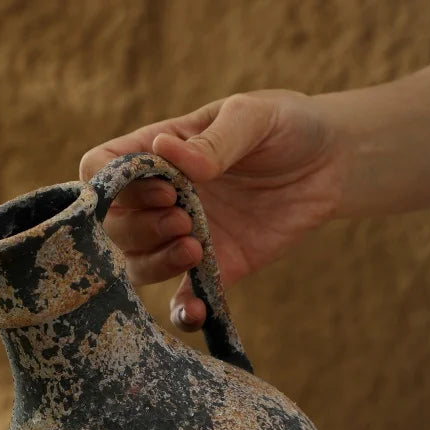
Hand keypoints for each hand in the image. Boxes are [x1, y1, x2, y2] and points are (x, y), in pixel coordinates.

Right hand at [79, 90, 344, 330]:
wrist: (331, 163)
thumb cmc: (284, 126)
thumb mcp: (253, 117)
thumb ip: (213, 141)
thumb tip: (164, 152)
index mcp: (155, 153)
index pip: (99, 171)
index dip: (116, 187)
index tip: (165, 187)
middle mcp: (159, 199)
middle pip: (113, 227)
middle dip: (141, 228)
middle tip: (185, 218)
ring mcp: (182, 237)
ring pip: (137, 266)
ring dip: (155, 264)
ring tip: (196, 247)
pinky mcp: (213, 268)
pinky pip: (183, 300)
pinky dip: (183, 313)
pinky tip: (197, 312)